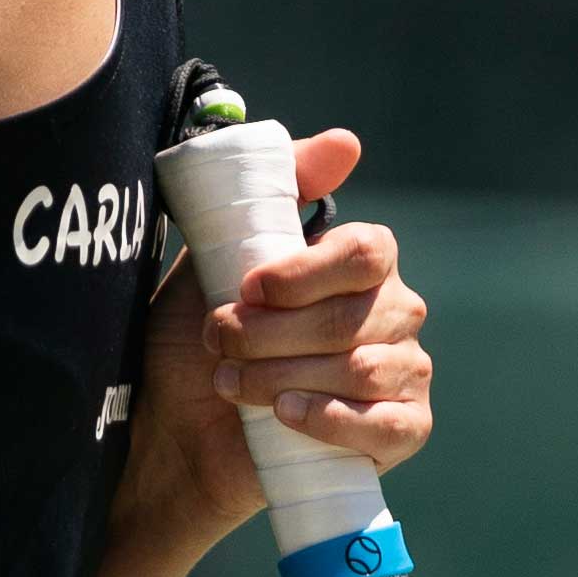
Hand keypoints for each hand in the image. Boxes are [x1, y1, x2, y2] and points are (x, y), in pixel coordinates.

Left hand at [115, 127, 428, 558]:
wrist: (175, 431)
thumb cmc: (198, 341)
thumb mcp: (219, 256)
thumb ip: (278, 192)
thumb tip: (347, 143)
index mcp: (360, 265)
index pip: (367, 252)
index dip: (303, 273)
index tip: (245, 289)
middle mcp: (394, 314)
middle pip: (355, 316)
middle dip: (271, 333)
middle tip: (218, 343)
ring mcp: (403, 374)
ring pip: (363, 369)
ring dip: (282, 375)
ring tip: (230, 382)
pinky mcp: (400, 433)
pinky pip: (391, 425)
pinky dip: (332, 418)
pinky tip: (285, 414)